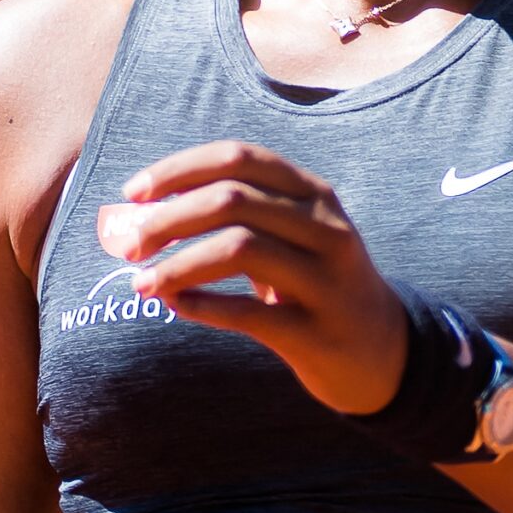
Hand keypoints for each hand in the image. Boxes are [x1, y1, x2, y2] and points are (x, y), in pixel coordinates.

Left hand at [97, 139, 407, 415]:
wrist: (386, 355)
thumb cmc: (317, 285)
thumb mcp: (295, 237)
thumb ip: (238, 217)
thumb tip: (142, 213)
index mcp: (314, 194)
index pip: (239, 158)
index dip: (179, 168)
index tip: (133, 193)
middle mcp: (325, 228)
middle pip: (231, 200)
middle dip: (167, 218)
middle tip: (127, 243)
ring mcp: (326, 279)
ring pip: (238, 248)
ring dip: (176, 264)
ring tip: (141, 283)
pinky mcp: (316, 331)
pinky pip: (247, 312)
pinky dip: (201, 305)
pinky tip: (174, 305)